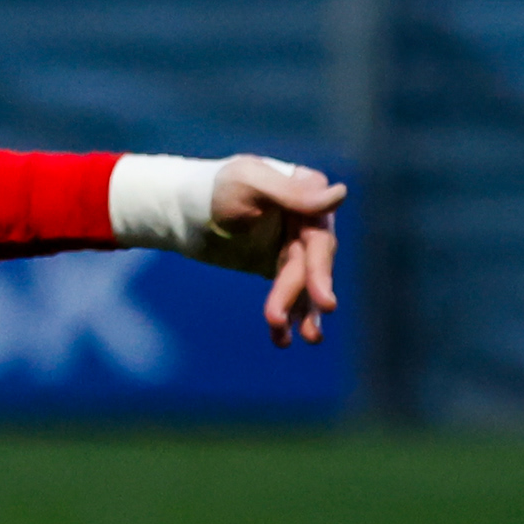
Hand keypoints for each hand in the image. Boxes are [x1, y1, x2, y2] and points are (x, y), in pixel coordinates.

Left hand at [203, 155, 343, 345]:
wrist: (184, 209)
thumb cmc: (214, 188)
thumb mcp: (249, 184)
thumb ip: (291, 193)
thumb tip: (340, 195)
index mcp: (306, 192)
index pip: (319, 233)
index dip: (321, 267)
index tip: (323, 299)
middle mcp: (307, 218)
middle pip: (312, 261)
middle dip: (309, 293)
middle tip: (311, 329)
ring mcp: (294, 243)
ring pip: (303, 281)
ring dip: (303, 311)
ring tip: (307, 339)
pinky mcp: (279, 265)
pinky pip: (288, 292)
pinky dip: (285, 314)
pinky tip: (281, 338)